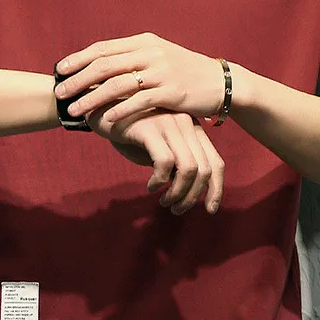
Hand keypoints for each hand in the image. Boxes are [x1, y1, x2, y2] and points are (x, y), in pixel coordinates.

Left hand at [55, 33, 225, 123]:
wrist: (220, 83)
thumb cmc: (185, 72)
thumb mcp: (159, 57)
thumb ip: (133, 58)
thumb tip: (102, 63)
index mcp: (144, 42)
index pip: (104, 48)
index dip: (79, 59)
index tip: (60, 70)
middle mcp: (151, 53)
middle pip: (105, 65)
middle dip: (78, 80)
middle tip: (59, 92)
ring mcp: (162, 72)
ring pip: (118, 85)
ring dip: (93, 98)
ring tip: (75, 110)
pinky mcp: (172, 92)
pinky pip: (140, 102)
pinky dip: (120, 111)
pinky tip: (106, 120)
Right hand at [88, 107, 224, 214]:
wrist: (102, 110)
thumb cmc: (133, 134)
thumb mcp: (161, 148)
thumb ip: (178, 163)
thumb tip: (193, 191)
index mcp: (193, 129)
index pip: (216, 163)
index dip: (217, 190)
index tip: (210, 210)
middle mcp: (186, 124)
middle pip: (205, 170)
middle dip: (192, 197)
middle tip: (176, 209)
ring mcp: (169, 123)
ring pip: (188, 168)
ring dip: (178, 193)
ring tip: (164, 201)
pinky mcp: (149, 127)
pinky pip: (164, 162)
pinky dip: (160, 181)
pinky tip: (151, 186)